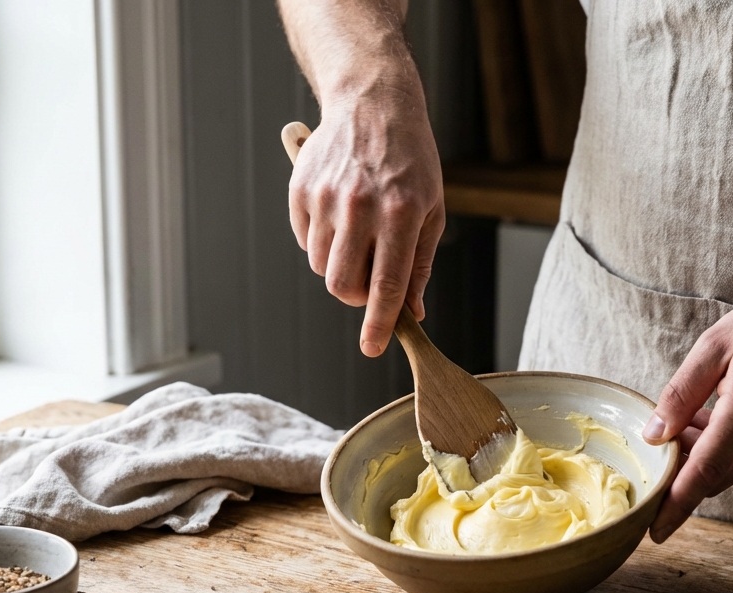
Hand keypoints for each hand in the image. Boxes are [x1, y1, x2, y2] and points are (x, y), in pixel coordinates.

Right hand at [288, 89, 445, 356]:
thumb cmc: (411, 160)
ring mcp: (325, 198)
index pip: (386, 285)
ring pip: (321, 266)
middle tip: (369, 284)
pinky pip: (306, 241)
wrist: (373, 104)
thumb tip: (412, 313)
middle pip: (342, 285)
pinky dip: (322, 243)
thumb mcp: (431, 210)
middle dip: (355, 297)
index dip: (379, 323)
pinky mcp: (301, 190)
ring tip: (358, 237)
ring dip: (339, 267)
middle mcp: (359, 206)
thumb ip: (419, 264)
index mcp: (399, 213)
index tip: (373, 348)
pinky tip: (340, 216)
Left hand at [642, 281, 732, 542]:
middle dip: (682, 470)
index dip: (677, 505)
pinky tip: (711, 413)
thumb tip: (656, 433)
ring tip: (686, 416)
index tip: (655, 532)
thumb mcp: (715, 345)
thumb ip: (682, 393)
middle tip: (659, 443)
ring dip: (701, 452)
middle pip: (712, 475)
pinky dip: (722, 443)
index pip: (705, 473)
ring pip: (728, 464)